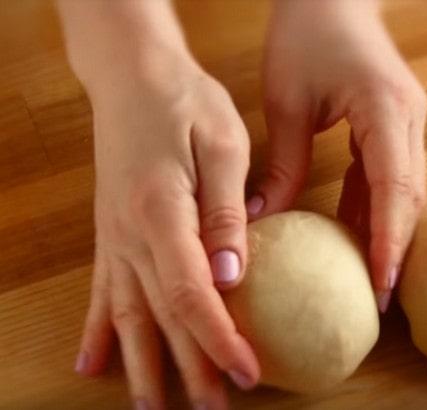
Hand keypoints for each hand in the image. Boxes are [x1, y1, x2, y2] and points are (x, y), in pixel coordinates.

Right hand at [74, 54, 258, 408]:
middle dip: (189, 370)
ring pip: (128, 316)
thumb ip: (225, 212)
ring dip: (142, 367)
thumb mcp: (223, 145)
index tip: (248, 373)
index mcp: (163, 214)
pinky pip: (102, 292)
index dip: (219, 340)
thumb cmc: (187, 103)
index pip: (192, 295)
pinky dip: (97, 332)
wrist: (135, 77)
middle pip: (162, 317)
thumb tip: (232, 275)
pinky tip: (91, 365)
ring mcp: (116, 238)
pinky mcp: (112, 234)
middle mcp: (131, 236)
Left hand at [254, 0, 426, 311]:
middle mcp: (407, 119)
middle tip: (380, 300)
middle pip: (411, 196)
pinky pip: (390, 175)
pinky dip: (375, 206)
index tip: (380, 284)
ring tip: (370, 280)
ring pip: (406, 189)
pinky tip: (357, 235)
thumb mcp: (286, 101)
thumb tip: (265, 219)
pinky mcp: (394, 124)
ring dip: (390, 232)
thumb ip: (282, 162)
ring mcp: (407, 121)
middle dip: (398, 248)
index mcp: (384, 109)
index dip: (390, 239)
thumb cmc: (305, 34)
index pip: (395, 187)